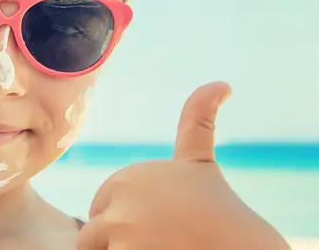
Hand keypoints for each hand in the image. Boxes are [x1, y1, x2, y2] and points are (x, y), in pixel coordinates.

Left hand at [77, 82, 289, 249]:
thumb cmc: (223, 219)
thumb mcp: (199, 167)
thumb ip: (197, 122)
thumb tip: (221, 84)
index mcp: (131, 176)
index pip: (104, 212)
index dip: (131, 226)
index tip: (166, 226)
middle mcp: (123, 195)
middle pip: (95, 235)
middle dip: (121, 243)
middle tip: (161, 243)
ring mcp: (122, 227)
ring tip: (161, 248)